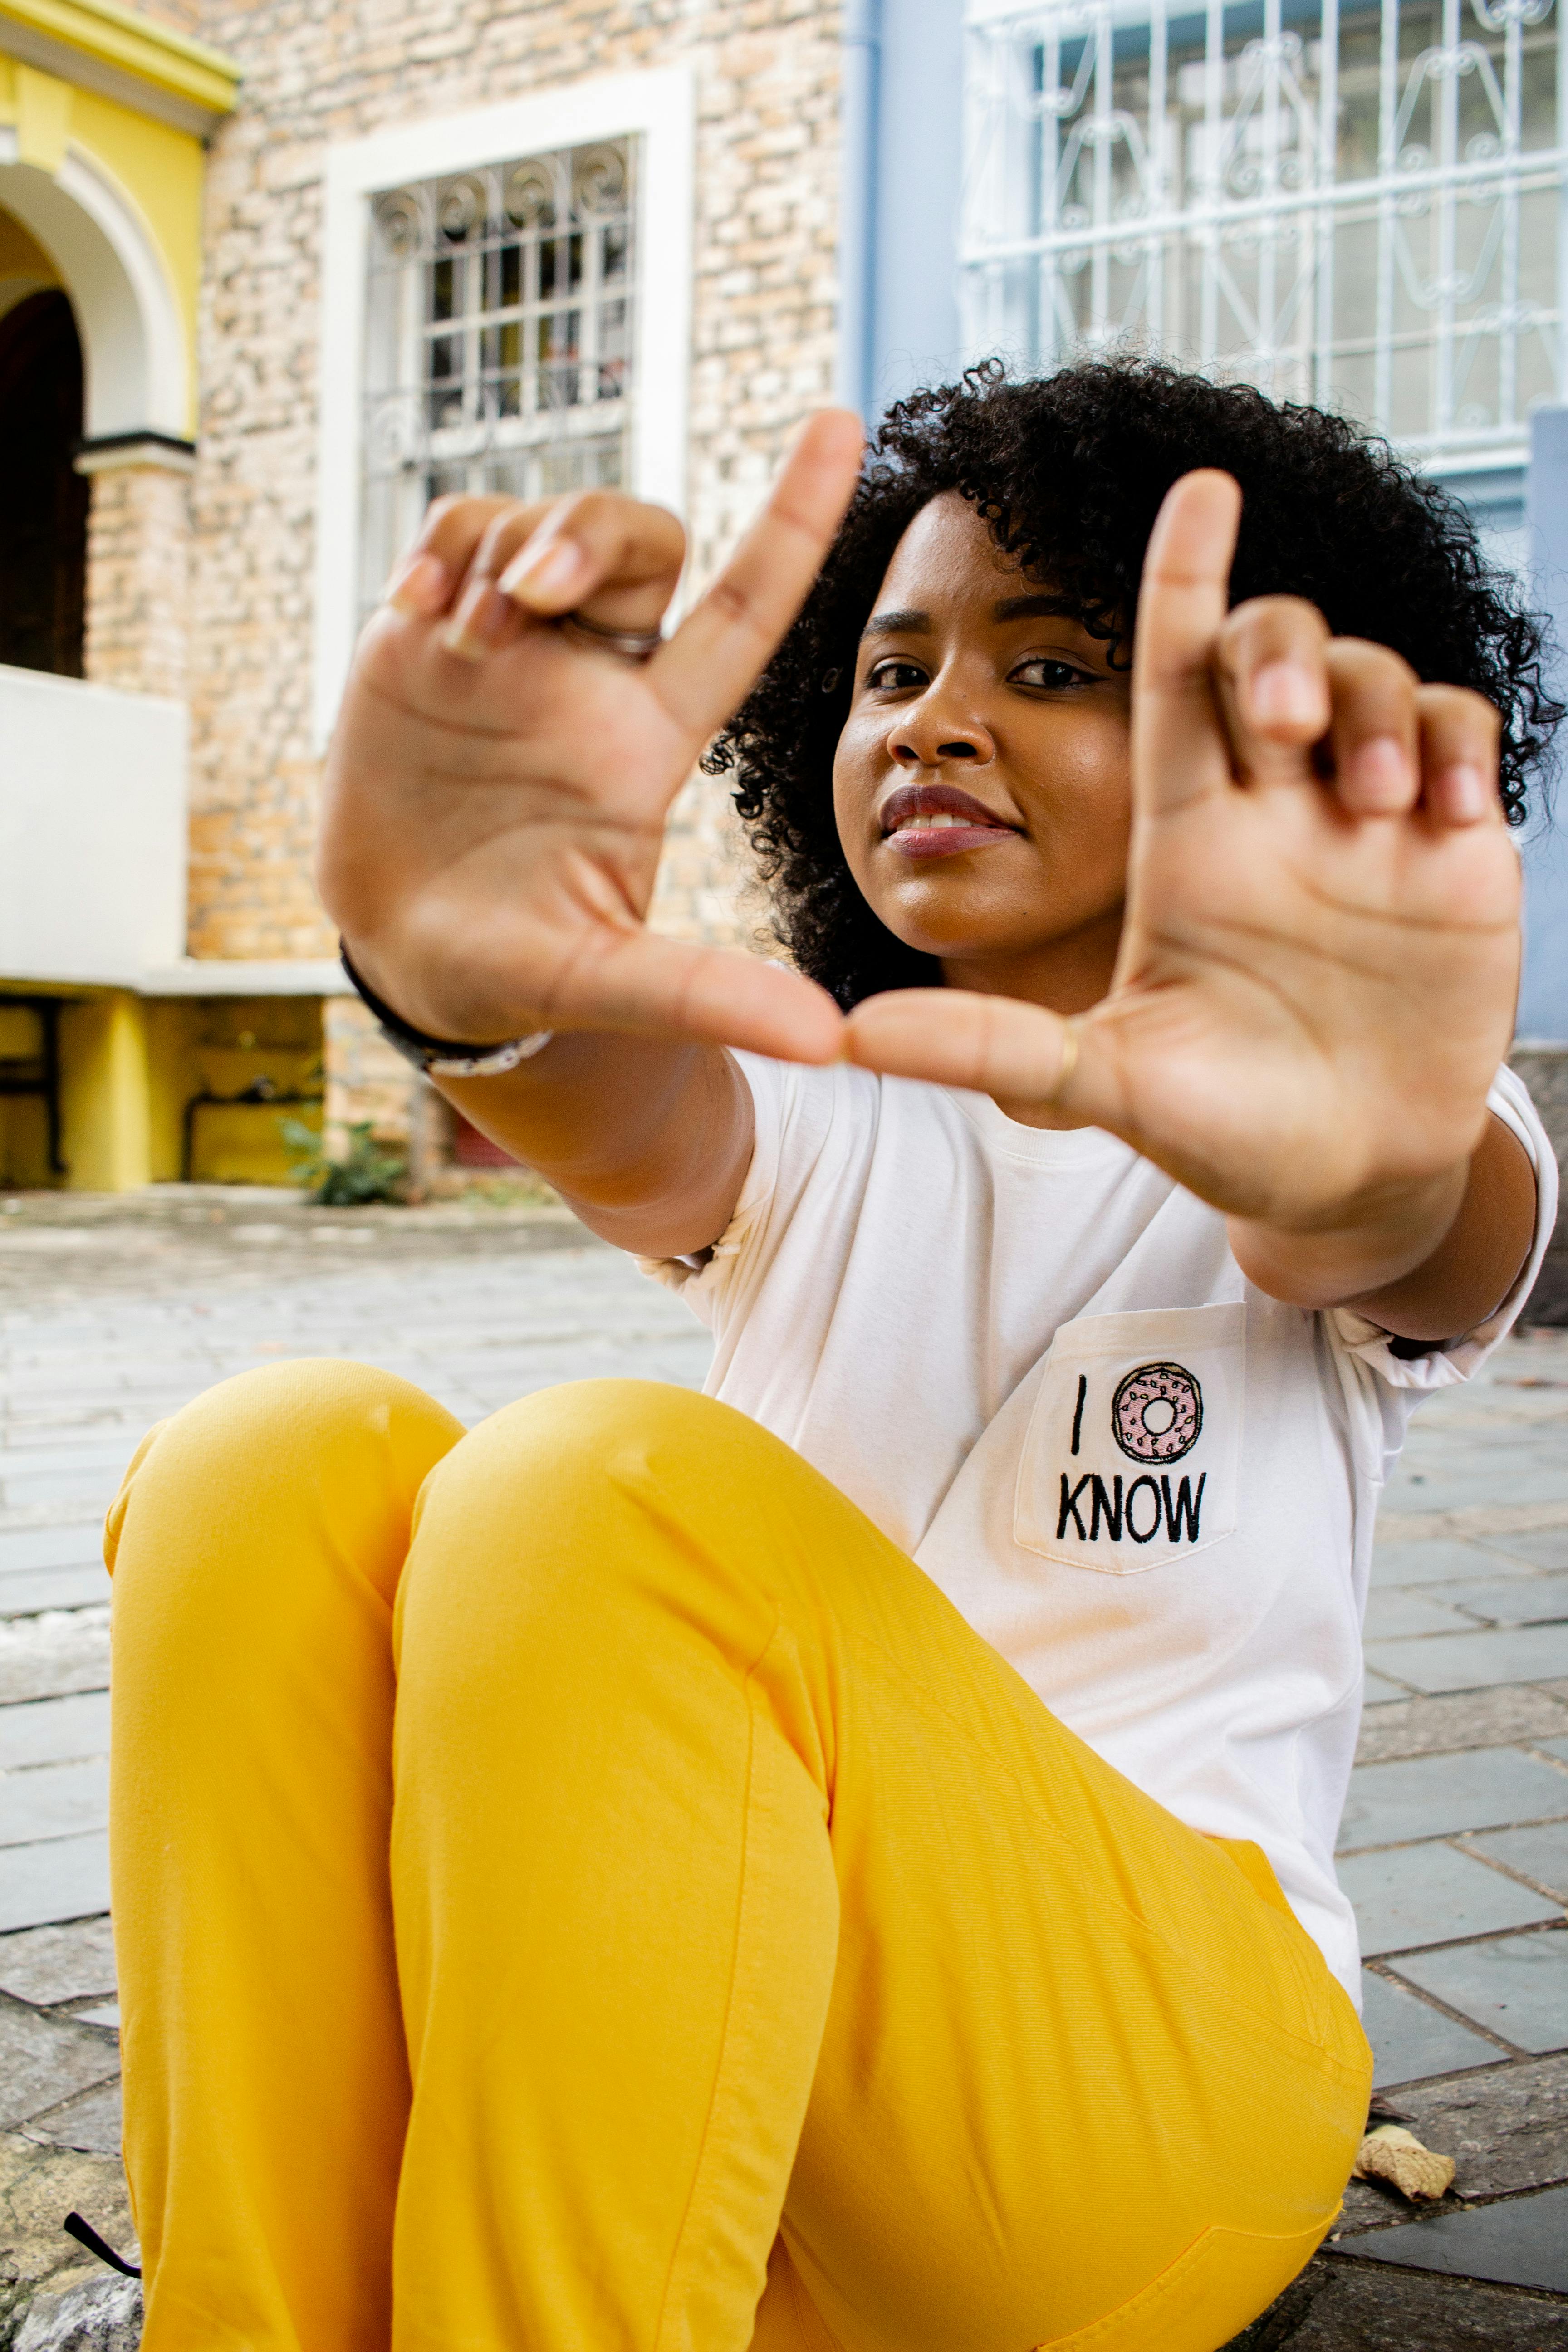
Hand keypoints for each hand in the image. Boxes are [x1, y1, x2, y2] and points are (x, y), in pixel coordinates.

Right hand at [317, 412, 864, 1057]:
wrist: (408, 955)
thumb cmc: (517, 968)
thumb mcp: (609, 982)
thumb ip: (706, 994)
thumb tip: (826, 1039)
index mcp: (650, 737)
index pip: (743, 609)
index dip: (794, 518)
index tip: (842, 421)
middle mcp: (593, 678)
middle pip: (638, 540)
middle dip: (585, 534)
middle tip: (523, 601)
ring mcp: (510, 652)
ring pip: (540, 525)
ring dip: (505, 548)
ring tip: (462, 630)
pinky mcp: (429, 637)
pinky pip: (454, 538)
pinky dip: (440, 549)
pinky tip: (419, 608)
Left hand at [843, 472, 1521, 1283]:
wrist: (1338, 1175)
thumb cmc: (1217, 1125)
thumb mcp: (1101, 1082)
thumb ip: (989, 1048)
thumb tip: (844, 1038)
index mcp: (1180, 835)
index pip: (1174, 674)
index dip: (1184, 577)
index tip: (1197, 487)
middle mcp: (1269, 806)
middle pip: (1269, 651)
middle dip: (1280, 651)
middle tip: (1285, 731)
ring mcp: (1361, 821)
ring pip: (1369, 677)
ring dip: (1373, 711)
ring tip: (1371, 810)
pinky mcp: (1448, 847)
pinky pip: (1458, 733)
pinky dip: (1453, 745)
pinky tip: (1439, 816)